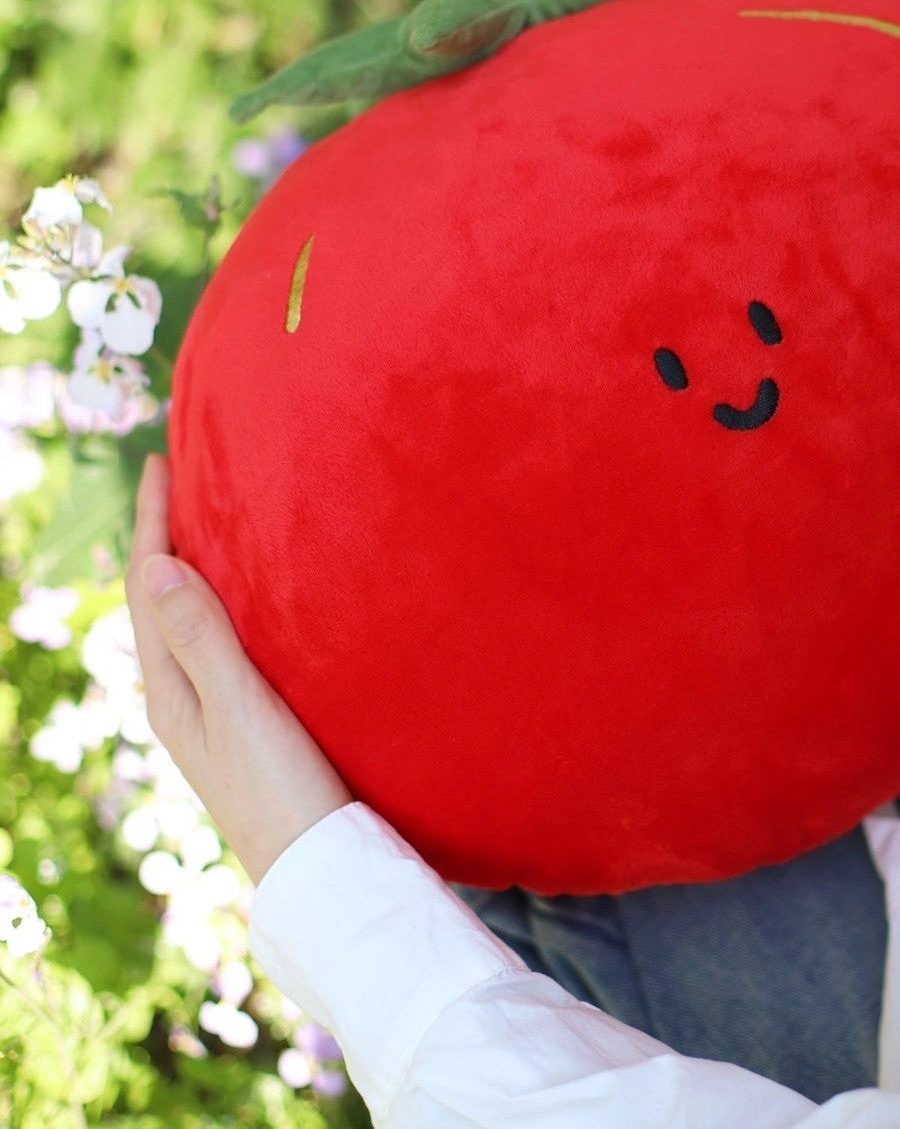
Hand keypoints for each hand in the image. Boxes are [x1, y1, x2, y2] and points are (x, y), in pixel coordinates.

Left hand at [125, 455, 353, 884]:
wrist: (320, 868)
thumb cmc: (282, 791)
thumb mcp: (240, 709)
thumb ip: (203, 639)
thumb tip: (158, 564)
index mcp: (169, 689)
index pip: (150, 585)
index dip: (153, 521)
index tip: (159, 461)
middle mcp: (182, 695)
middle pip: (163, 596)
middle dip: (166, 534)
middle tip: (181, 476)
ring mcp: (214, 709)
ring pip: (193, 618)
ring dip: (196, 565)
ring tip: (212, 518)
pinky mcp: (249, 720)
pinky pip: (222, 640)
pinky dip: (227, 601)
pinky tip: (254, 596)